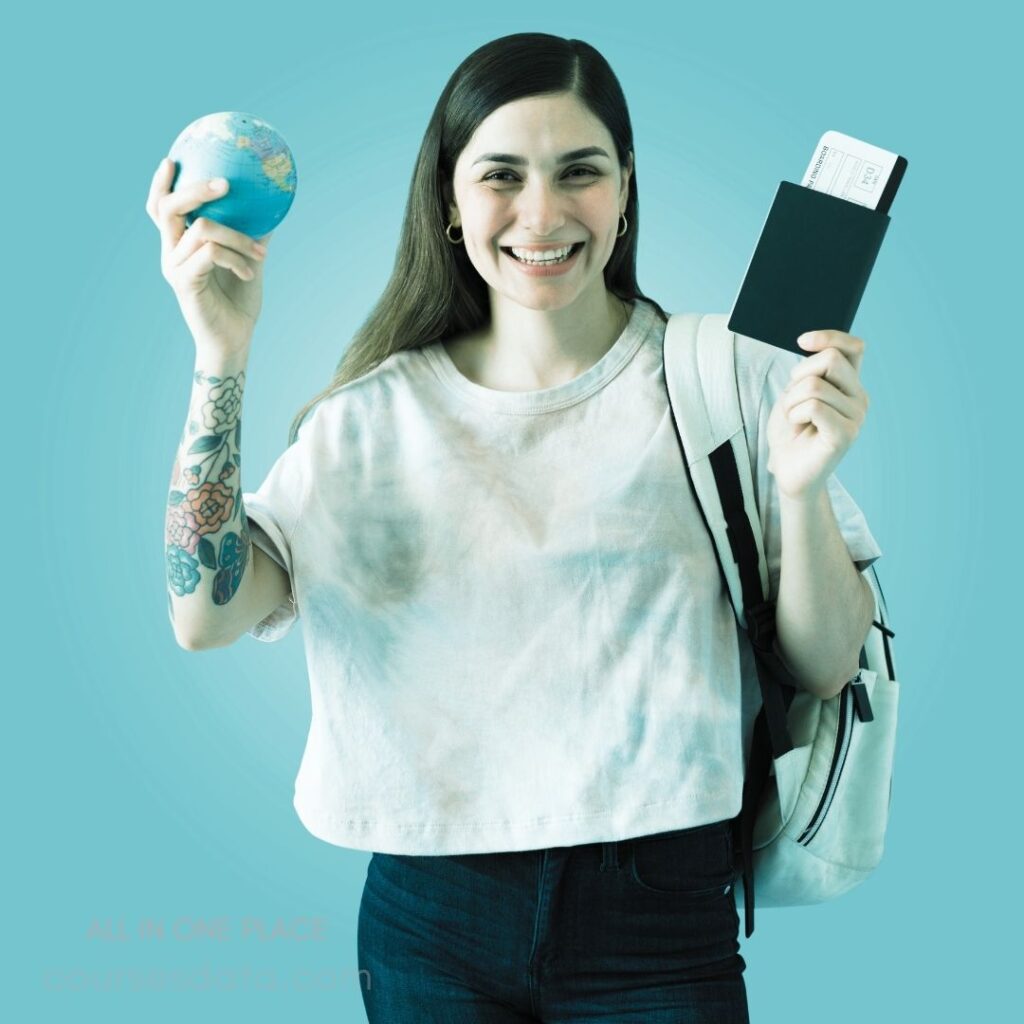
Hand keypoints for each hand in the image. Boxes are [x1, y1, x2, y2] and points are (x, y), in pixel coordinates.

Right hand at [145, 157, 272, 355]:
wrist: (234, 341)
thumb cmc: (239, 302)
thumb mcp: (249, 261)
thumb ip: (251, 234)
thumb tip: (271, 205)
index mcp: (179, 245)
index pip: (160, 209)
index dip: (161, 184)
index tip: (173, 160)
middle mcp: (170, 253)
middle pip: (167, 208)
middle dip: (195, 189)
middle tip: (224, 183)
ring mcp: (174, 268)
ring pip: (201, 229)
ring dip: (238, 236)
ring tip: (262, 251)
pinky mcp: (185, 283)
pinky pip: (210, 253)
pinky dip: (236, 258)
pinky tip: (250, 272)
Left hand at [765, 330, 869, 501]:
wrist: (786, 470)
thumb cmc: (789, 431)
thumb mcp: (794, 392)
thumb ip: (810, 370)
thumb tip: (811, 343)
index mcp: (849, 384)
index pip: (853, 347)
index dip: (829, 337)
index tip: (801, 341)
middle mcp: (859, 397)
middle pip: (831, 359)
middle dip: (798, 375)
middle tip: (793, 400)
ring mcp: (856, 416)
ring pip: (815, 385)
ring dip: (791, 401)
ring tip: (795, 419)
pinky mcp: (846, 434)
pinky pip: (814, 406)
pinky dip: (795, 414)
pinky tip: (798, 426)